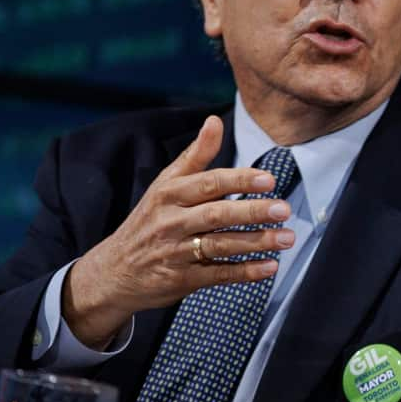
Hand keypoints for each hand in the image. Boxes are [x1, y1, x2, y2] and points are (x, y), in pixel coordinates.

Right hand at [64, 115, 295, 347]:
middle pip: (216, 215)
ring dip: (256, 242)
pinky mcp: (181, 280)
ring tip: (286, 238)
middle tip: (284, 209)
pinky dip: (244, 272)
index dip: (239, 180)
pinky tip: (269, 267)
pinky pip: (217, 275)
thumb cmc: (149, 220)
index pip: (208, 183)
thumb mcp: (165, 185)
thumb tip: (214, 121)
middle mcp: (171, 222)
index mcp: (169, 193)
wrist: (114, 271)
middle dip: (252, 211)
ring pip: (220, 245)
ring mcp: (176, 252)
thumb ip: (195, 155)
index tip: (269, 179)